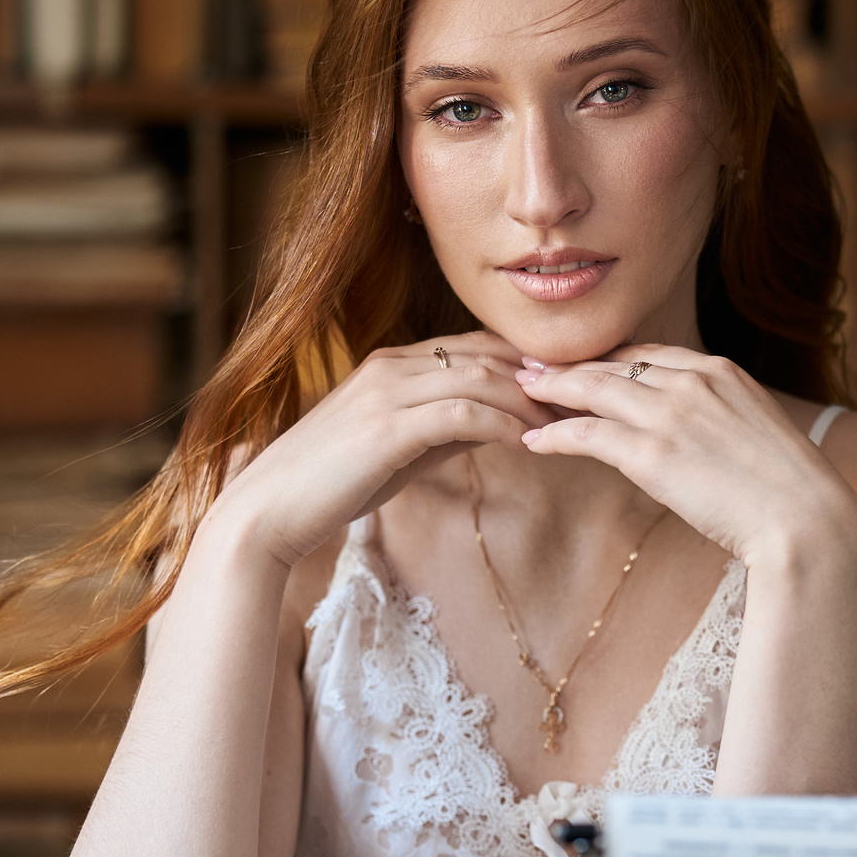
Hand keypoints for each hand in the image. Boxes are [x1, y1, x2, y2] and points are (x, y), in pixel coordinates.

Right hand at [210, 333, 556, 569]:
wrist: (269, 510)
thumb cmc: (331, 485)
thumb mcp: (397, 450)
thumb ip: (441, 429)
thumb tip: (493, 425)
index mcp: (392, 364)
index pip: (475, 346)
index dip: (526, 362)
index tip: (569, 386)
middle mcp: (391, 366)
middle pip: (486, 352)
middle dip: (540, 374)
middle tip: (587, 397)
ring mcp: (387, 392)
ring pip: (479, 377)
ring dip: (530, 400)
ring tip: (569, 422)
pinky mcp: (387, 427)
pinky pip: (462, 412)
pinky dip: (501, 425)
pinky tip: (529, 444)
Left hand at [517, 347, 856, 572]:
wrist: (808, 521)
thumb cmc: (792, 492)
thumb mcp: (758, 434)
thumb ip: (723, 420)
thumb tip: (701, 437)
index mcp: (722, 372)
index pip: (650, 354)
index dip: (610, 358)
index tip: (583, 364)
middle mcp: (693, 381)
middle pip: (614, 364)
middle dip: (570, 365)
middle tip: (531, 366)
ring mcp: (671, 414)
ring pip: (593, 389)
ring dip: (551, 390)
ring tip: (520, 392)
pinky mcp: (652, 453)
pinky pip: (589, 434)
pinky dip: (556, 434)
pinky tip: (534, 441)